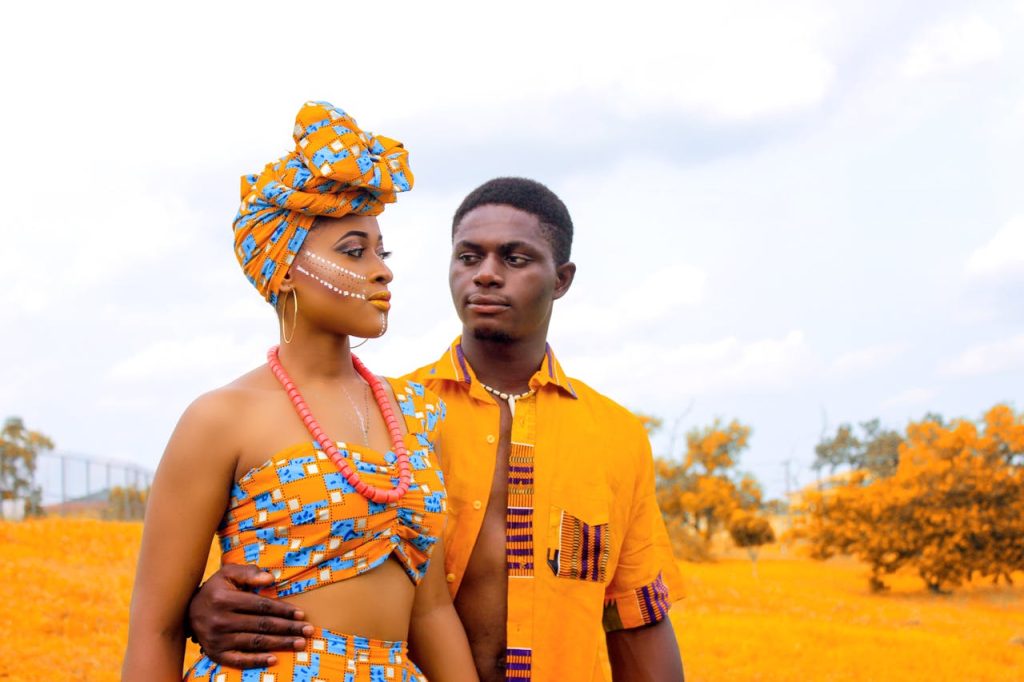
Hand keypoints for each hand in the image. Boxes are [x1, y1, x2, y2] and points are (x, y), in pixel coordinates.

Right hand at [187, 563, 313, 667]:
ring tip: (300, 643)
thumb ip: (249, 573)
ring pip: (256, 643)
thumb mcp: (228, 574)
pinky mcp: (216, 654)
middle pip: (262, 626)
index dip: (283, 610)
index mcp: (225, 600)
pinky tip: (274, 659)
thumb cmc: (215, 590)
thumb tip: (270, 579)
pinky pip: (239, 660)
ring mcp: (218, 640)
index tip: (302, 614)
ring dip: (280, 644)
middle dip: (288, 628)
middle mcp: (221, 621)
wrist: (186, 612)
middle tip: (308, 631)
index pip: (262, 606)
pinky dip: (257, 661)